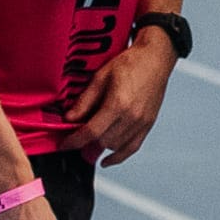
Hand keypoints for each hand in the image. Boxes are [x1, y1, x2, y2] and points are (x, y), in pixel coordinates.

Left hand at [69, 30, 177, 163]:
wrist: (155, 59)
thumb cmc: (130, 63)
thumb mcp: (100, 77)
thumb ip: (85, 101)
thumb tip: (70, 118)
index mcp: (118, 103)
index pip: (91, 131)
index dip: (75, 141)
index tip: (64, 144)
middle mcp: (132, 116)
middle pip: (103, 141)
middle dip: (85, 144)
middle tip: (74, 140)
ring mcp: (142, 122)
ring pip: (116, 146)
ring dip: (100, 147)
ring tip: (89, 143)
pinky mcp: (148, 124)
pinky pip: (132, 148)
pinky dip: (119, 156)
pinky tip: (107, 160)